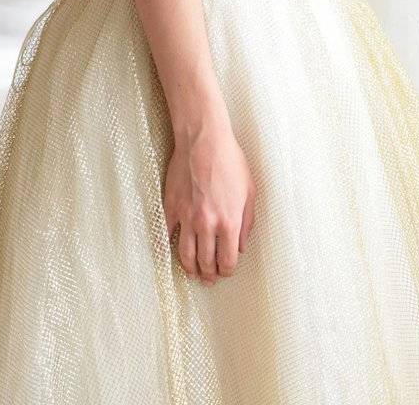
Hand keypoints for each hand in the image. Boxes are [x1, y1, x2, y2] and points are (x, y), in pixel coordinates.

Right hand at [163, 111, 255, 284]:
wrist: (204, 140)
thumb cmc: (230, 161)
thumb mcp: (250, 192)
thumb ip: (247, 223)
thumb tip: (241, 246)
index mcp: (229, 223)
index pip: (227, 261)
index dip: (226, 272)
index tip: (225, 272)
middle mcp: (207, 225)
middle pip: (206, 262)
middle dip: (209, 275)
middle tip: (208, 279)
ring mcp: (187, 217)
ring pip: (185, 255)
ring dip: (190, 268)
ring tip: (193, 272)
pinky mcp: (171, 206)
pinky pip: (168, 234)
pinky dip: (170, 247)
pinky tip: (173, 251)